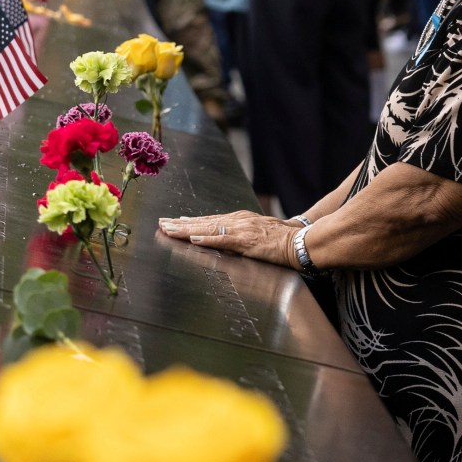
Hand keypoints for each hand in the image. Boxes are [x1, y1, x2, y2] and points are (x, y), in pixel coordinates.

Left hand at [158, 210, 296, 265]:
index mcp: (238, 220)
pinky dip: (207, 239)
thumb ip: (237, 237)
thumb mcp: (255, 234)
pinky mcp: (247, 240)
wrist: (300, 241)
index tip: (172, 222)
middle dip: (180, 224)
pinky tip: (194, 239)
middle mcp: (237, 220)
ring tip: (169, 230)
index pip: (208, 220)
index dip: (188, 222)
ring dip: (186, 230)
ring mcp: (241, 229)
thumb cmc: (281, 240)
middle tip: (161, 223)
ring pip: (208, 228)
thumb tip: (219, 242)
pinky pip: (223, 239)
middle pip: (203, 222)